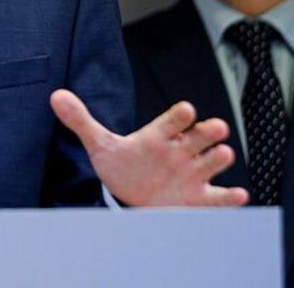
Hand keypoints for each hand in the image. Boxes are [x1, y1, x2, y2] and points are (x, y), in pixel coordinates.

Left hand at [50, 89, 248, 206]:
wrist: (131, 196)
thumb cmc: (122, 165)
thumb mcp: (100, 145)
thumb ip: (80, 120)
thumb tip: (55, 96)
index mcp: (159, 135)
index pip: (173, 119)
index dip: (179, 116)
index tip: (186, 111)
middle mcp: (181, 150)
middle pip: (201, 135)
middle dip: (209, 131)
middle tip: (214, 128)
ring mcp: (193, 172)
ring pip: (214, 160)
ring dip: (219, 158)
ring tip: (222, 155)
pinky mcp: (199, 197)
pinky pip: (219, 197)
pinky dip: (229, 197)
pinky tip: (237, 196)